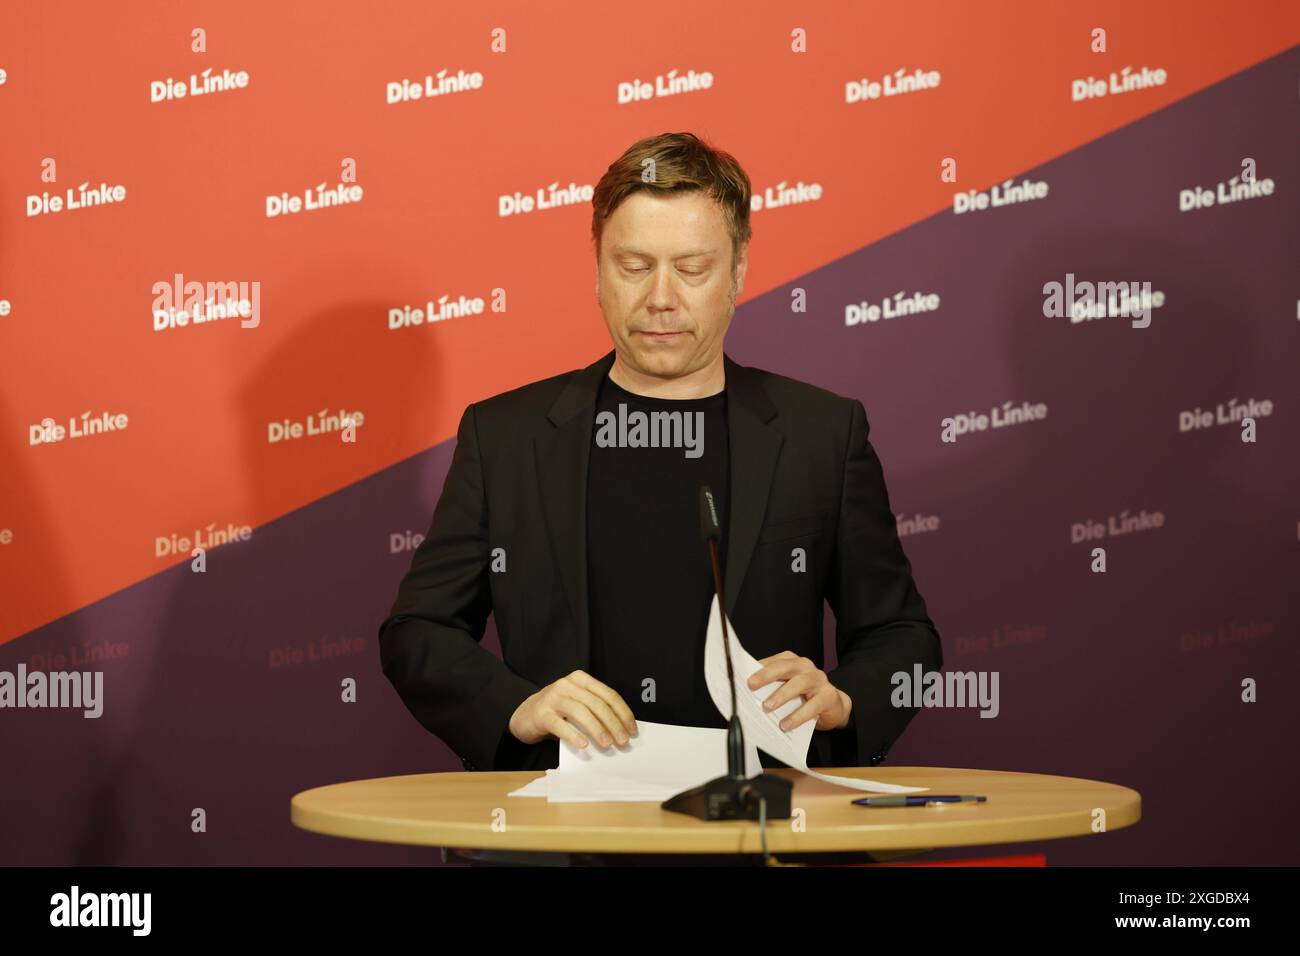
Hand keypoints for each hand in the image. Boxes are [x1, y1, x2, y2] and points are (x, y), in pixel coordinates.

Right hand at [508, 669, 638, 750]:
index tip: (632, 730)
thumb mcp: (577, 705)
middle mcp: (567, 684)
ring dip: (597, 729)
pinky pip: (560, 724)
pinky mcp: (541, 713)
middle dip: (613, 724)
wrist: (525, 715)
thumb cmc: (557, 712)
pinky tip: (583, 745)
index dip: (623, 713)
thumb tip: (621, 731)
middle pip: (597, 704)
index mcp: (581, 679)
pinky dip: (573, 735)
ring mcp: (553, 697)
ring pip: (581, 712)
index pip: (608, 695)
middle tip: (623, 741)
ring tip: (607, 744)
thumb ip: (595, 711)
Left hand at [746, 651, 851, 732]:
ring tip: (767, 707)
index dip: (757, 668)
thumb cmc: (805, 696)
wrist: (834, 706)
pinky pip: (813, 705)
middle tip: (751, 685)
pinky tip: (786, 724)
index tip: (741, 677)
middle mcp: (805, 667)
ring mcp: (819, 680)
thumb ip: (771, 688)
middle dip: (766, 675)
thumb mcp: (786, 688)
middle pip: (785, 667)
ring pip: (799, 683)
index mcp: (792, 662)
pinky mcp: (828, 696)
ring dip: (782, 695)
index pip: (772, 662)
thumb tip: (746, 696)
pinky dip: (798, 716)